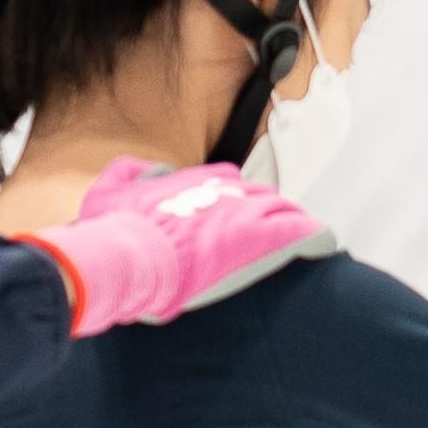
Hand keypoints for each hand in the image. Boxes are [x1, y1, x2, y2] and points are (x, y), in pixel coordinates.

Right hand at [36, 156, 332, 336]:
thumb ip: (126, 172)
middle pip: (257, 194)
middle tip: (268, 229)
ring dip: (289, 220)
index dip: (232, 199)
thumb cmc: (116, 235)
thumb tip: (146, 169)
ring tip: (299, 235)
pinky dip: (312, 234)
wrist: (129, 258)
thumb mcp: (106, 193)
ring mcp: (242, 212)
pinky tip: (322, 243)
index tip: (233, 214)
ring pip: (280, 208)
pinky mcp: (258, 237)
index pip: (225, 181)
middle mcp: (221, 191)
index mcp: (191, 181)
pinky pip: (298, 230)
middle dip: (264, 209)